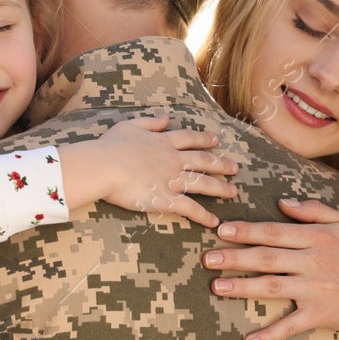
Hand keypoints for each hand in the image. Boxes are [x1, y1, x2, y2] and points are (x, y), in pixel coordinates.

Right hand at [63, 115, 238, 228]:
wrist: (103, 166)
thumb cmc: (109, 147)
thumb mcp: (129, 126)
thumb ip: (149, 122)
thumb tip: (166, 118)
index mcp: (163, 142)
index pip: (190, 139)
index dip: (204, 139)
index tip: (216, 140)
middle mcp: (173, 159)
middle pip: (203, 161)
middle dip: (221, 164)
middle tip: (235, 168)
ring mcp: (172, 180)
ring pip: (203, 183)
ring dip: (220, 188)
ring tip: (233, 193)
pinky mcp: (166, 199)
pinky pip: (190, 208)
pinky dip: (203, 216)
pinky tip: (214, 221)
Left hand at [205, 197, 338, 339]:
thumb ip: (314, 210)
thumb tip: (282, 202)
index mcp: (318, 237)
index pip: (275, 232)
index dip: (247, 230)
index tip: (221, 230)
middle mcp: (314, 262)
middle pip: (267, 258)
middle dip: (235, 258)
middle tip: (207, 259)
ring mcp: (316, 290)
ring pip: (273, 287)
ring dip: (242, 288)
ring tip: (216, 287)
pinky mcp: (320, 315)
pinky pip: (291, 326)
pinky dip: (270, 335)